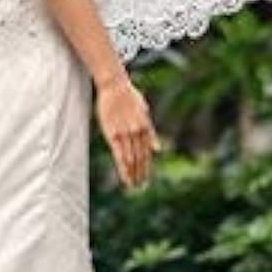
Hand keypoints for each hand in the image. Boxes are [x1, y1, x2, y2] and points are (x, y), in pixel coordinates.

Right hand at [95, 73, 159, 188]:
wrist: (115, 85)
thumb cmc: (129, 96)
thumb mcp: (145, 112)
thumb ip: (151, 132)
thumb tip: (158, 149)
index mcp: (146, 128)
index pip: (147, 154)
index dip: (147, 168)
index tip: (146, 180)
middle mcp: (138, 132)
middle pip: (141, 158)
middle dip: (141, 174)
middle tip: (141, 187)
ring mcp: (126, 133)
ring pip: (131, 159)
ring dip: (132, 173)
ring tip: (132, 185)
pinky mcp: (113, 132)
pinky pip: (119, 153)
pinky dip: (123, 166)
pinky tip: (125, 175)